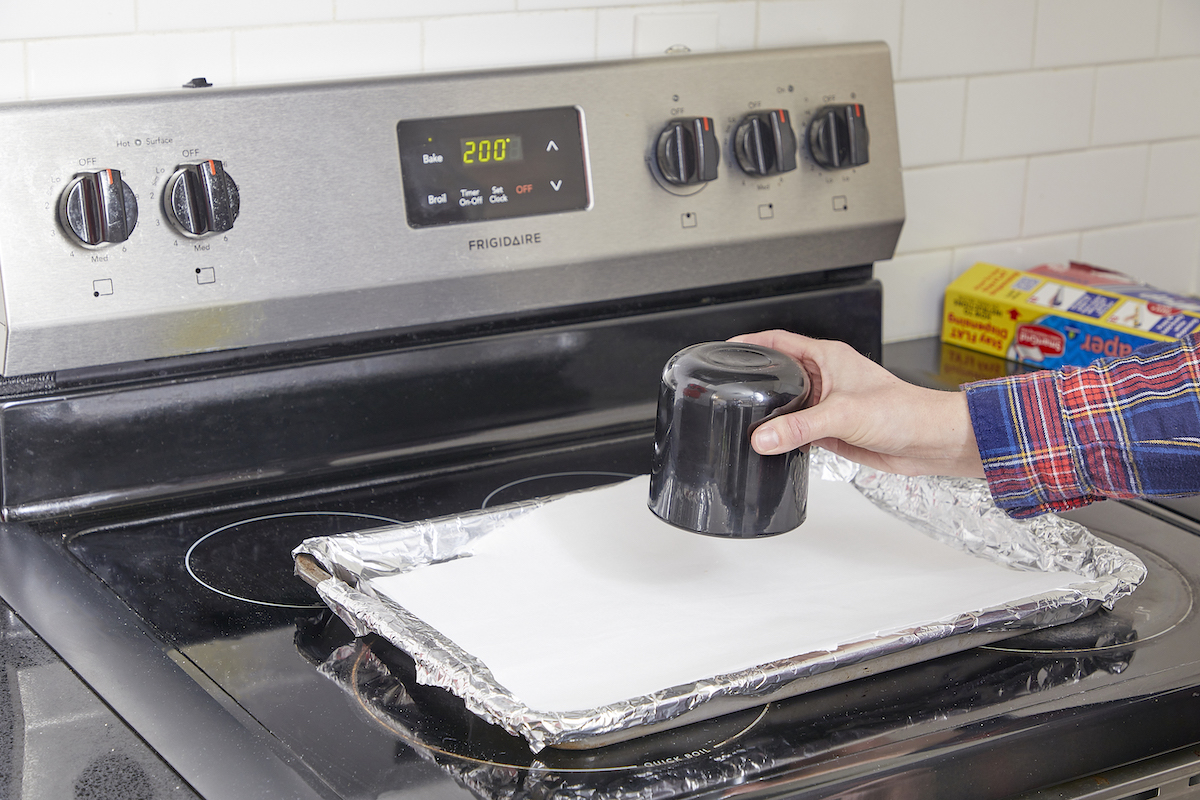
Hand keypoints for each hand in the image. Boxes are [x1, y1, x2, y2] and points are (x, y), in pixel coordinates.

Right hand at [730, 330, 984, 477]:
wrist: (929, 441)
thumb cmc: (903, 411)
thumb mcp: (843, 414)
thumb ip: (800, 426)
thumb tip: (764, 437)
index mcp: (828, 358)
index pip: (780, 341)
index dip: (753, 342)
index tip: (728, 349)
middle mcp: (827, 378)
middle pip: (781, 375)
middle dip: (758, 382)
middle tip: (731, 389)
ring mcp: (829, 405)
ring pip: (789, 406)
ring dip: (772, 415)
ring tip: (748, 420)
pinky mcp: (832, 429)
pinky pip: (799, 431)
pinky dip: (786, 438)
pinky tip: (775, 445)